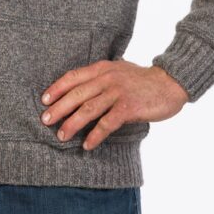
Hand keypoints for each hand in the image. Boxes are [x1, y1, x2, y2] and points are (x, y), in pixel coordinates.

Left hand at [39, 58, 189, 150]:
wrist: (170, 83)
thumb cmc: (142, 80)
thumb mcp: (118, 71)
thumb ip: (101, 78)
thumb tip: (79, 90)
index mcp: (102, 68)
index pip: (73, 77)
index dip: (57, 88)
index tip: (44, 100)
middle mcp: (107, 78)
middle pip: (77, 94)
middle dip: (59, 108)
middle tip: (46, 121)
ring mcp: (118, 92)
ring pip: (88, 109)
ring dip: (72, 124)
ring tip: (62, 136)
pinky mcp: (129, 107)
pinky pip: (107, 123)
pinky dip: (95, 135)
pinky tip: (87, 145)